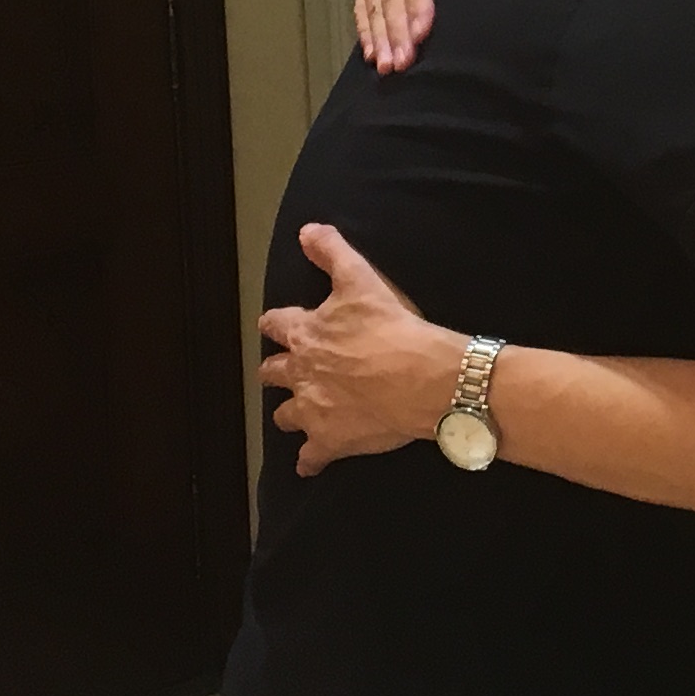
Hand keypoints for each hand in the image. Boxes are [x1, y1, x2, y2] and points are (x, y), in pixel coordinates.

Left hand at [258, 225, 468, 473]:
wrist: (422, 378)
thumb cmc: (392, 326)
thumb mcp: (362, 279)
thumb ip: (332, 253)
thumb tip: (305, 230)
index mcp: (305, 333)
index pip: (275, 325)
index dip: (276, 325)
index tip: (276, 326)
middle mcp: (301, 373)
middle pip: (272, 373)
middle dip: (275, 371)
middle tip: (284, 371)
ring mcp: (312, 411)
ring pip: (284, 415)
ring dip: (290, 412)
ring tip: (298, 413)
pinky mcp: (329, 441)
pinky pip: (310, 458)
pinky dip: (309, 461)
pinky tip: (311, 464)